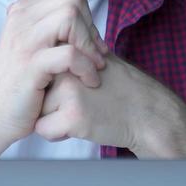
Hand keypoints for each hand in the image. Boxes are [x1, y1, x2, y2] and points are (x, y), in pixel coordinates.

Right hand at [0, 0, 109, 154]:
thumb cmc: (20, 89)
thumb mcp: (35, 50)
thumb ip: (54, 33)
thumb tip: (88, 24)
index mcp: (22, 13)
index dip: (88, 20)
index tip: (92, 47)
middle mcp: (20, 20)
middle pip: (73, 0)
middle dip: (91, 29)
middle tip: (96, 57)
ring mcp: (23, 40)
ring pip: (70, 18)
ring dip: (90, 45)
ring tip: (95, 68)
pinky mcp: (29, 64)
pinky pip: (70, 53)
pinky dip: (87, 67)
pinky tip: (90, 82)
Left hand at [34, 55, 185, 158]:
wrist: (149, 113)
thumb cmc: (123, 90)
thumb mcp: (97, 60)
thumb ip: (70, 56)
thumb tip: (42, 55)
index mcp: (69, 51)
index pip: (39, 72)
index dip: (52, 86)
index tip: (75, 90)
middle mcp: (66, 67)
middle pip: (36, 91)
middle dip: (50, 102)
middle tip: (81, 103)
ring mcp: (68, 91)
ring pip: (36, 111)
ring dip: (53, 118)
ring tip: (82, 114)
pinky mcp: (72, 115)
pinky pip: (43, 130)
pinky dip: (58, 134)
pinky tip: (81, 127)